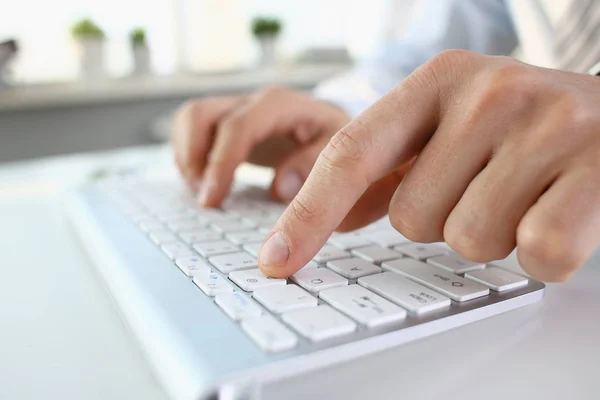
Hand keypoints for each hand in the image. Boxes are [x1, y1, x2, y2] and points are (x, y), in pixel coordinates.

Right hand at [172, 86, 349, 205]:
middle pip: (199, 115)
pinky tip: (207, 184)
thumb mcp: (342, 153)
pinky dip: (190, 157)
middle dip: (193, 159)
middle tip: (205, 200)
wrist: (340, 129)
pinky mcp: (229, 125)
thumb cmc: (342, 142)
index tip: (211, 201)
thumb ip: (313, 167)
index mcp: (279, 105)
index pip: (237, 128)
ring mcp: (238, 111)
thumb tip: (279, 188)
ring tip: (202, 192)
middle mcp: (252, 103)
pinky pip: (193, 131)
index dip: (220, 165)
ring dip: (186, 157)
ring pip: (190, 120)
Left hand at [259, 50, 599, 281]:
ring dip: (492, 234)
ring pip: (469, 240)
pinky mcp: (598, 168)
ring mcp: (547, 125)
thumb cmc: (523, 129)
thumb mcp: (450, 130)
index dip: (308, 214)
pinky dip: (544, 251)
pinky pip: (536, 252)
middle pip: (411, 217)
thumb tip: (328, 213)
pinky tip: (560, 209)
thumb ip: (387, 170)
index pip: (352, 154)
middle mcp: (489, 92)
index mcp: (439, 81)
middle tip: (489, 185)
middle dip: (445, 220)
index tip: (275, 260)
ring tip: (525, 193)